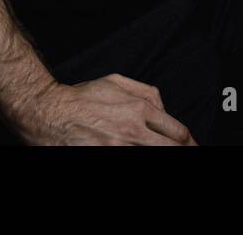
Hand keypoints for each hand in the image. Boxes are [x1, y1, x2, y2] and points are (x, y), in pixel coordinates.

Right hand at [6, 74, 199, 145]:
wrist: (50, 113)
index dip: (189, 143)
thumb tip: (163, 107)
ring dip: (164, 155)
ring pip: (155, 156)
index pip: (177, 131)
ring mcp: (120, 148)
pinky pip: (133, 161)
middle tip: (191, 154)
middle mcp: (133, 131)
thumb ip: (145, 92)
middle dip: (185, 152)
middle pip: (172, 148)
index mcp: (139, 109)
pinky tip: (141, 154)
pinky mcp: (107, 157)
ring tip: (165, 153)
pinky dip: (141, 157)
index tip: (192, 146)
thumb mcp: (115, 81)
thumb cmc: (81, 98)